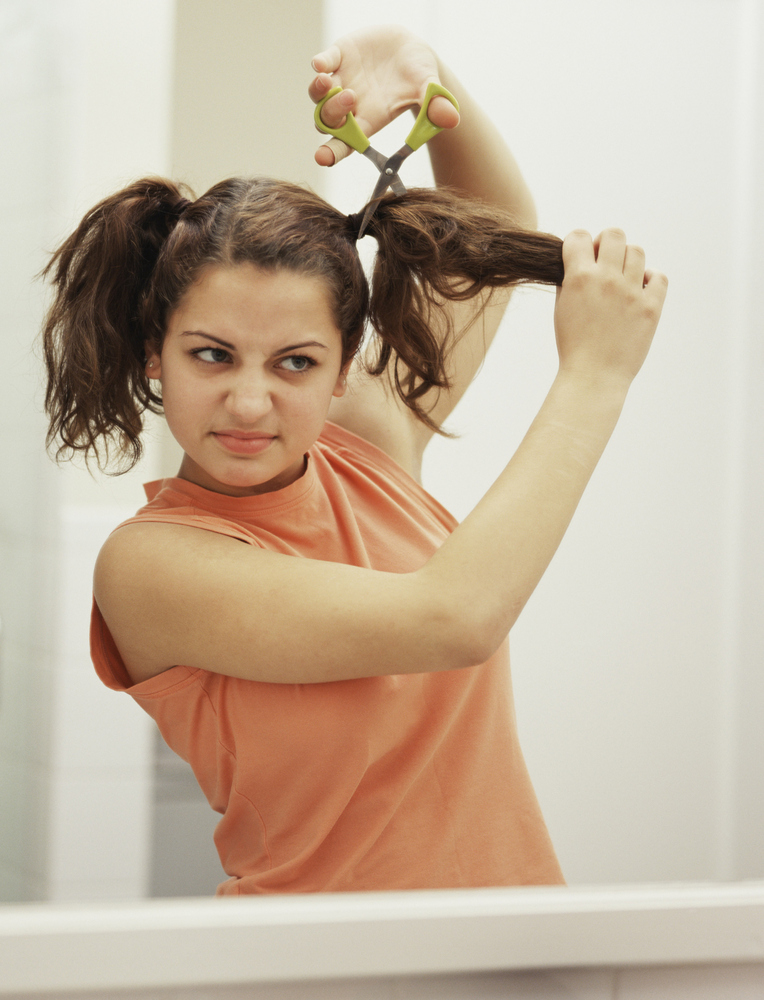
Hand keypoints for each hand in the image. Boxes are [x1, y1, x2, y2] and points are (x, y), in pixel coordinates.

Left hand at [308, 25, 459, 165]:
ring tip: (328, 81)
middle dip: (332, 113)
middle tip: (350, 98)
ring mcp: (341, 79)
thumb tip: (451, 119)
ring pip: (317, 94)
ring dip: (319, 91)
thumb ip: (436, 105)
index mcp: (369, 120)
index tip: (322, 158)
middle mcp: (350, 105)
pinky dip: (319, 64)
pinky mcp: (338, 55)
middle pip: (327, 120)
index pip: (345, 144)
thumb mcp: (429, 89)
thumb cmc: (419, 75)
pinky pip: (322, 62)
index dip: (332, 152)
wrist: (411, 48)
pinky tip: (322, 64)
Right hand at [554, 229, 667, 386]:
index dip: (578, 243)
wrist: (593, 376)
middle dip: (606, 244)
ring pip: (636, 252)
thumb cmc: (574, 345)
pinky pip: (659, 277)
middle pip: (614, 235)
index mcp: (579, 278)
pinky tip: (640, 291)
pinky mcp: (651, 307)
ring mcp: (631, 293)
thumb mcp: (561, 308)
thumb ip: (569, 280)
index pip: (579, 236)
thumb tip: (580, 260)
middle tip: (604, 263)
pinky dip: (651, 280)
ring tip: (622, 280)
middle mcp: (606, 280)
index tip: (580, 255)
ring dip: (627, 261)